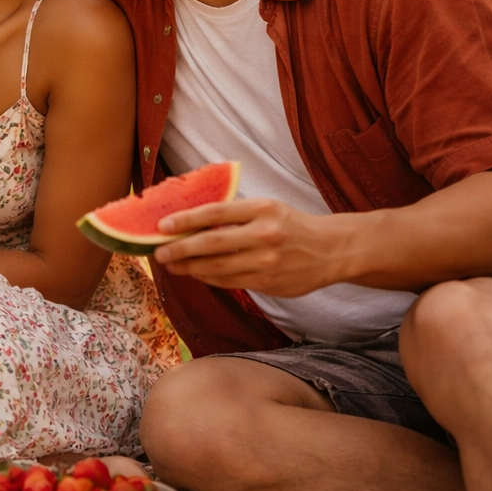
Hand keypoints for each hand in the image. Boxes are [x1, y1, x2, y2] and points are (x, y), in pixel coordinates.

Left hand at [152, 198, 351, 297]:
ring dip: (190, 267)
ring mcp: (267, 261)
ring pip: (218, 267)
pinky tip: (196, 273)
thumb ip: (234, 214)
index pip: (215, 212)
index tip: (162, 225)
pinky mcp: (269, 282)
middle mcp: (264, 235)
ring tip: (172, 265)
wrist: (332, 250)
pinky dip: (209, 278)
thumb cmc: (291, 225)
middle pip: (212, 243)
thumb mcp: (267, 208)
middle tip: (159, 252)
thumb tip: (191, 220)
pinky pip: (230, 282)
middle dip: (181, 249)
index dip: (185, 220)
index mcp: (262, 209)